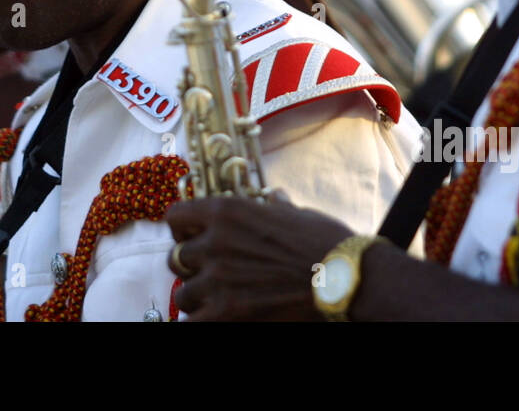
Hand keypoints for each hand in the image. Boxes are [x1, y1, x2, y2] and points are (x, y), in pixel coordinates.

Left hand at [165, 196, 352, 320]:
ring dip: (197, 298)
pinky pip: (192, 321)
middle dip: (192, 266)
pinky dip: (202, 320)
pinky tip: (216, 317)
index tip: (191, 237)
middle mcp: (214, 242)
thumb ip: (274, 206)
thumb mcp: (295, 213)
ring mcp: (217, 279)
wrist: (343, 277)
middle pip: (176, 258)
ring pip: (183, 294)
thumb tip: (274, 197)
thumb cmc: (324, 242)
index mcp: (226, 211)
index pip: (175, 216)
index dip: (181, 228)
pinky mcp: (226, 312)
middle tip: (210, 273)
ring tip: (216, 300)